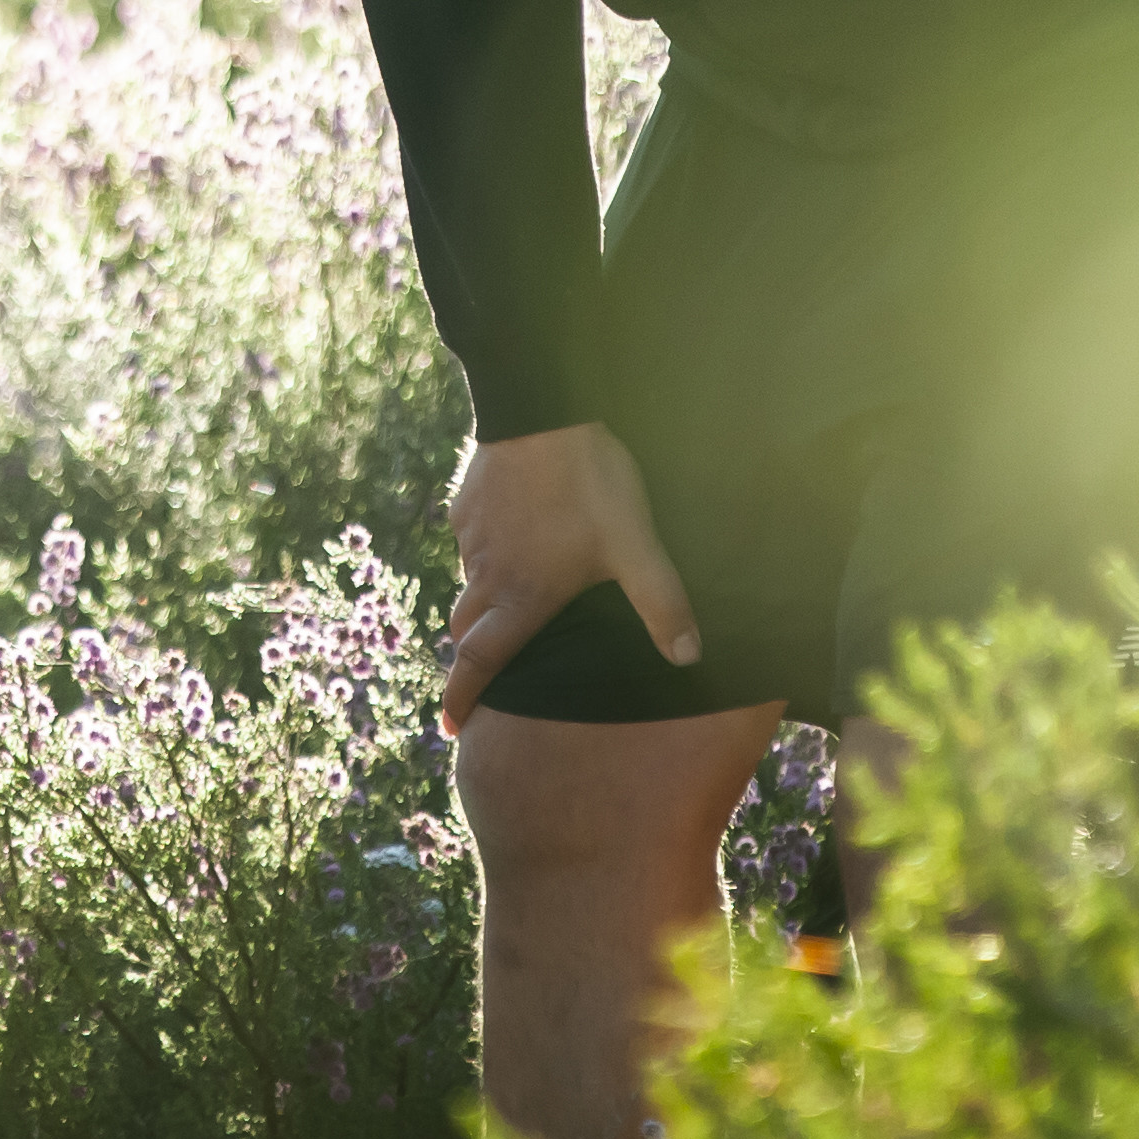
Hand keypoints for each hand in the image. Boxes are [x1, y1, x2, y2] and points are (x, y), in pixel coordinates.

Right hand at [441, 423, 700, 728]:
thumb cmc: (588, 483)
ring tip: (509, 603)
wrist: (540, 411)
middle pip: (466, 628)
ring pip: (470, 583)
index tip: (449, 727)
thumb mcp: (635, 545)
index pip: (480, 661)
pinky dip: (485, 556)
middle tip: (483, 672)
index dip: (462, 698)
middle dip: (471, 656)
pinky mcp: (467, 502)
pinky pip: (471, 542)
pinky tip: (512, 540)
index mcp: (522, 596)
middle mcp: (487, 573)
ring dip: (483, 602)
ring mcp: (473, 536)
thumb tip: (688, 658)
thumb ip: (662, 603)